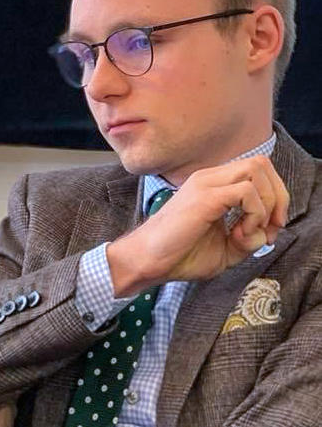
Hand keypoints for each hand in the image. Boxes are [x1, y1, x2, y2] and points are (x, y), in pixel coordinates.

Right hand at [107, 155, 288, 295]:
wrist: (149, 261)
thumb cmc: (180, 255)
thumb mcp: (228, 249)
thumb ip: (250, 238)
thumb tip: (265, 233)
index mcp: (213, 185)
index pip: (258, 171)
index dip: (275, 197)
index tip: (269, 230)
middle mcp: (209, 178)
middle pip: (261, 164)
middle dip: (278, 196)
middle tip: (270, 228)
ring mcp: (205, 185)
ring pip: (257, 171)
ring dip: (267, 203)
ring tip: (251, 231)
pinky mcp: (205, 197)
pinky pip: (247, 192)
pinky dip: (255, 214)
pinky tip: (239, 233)